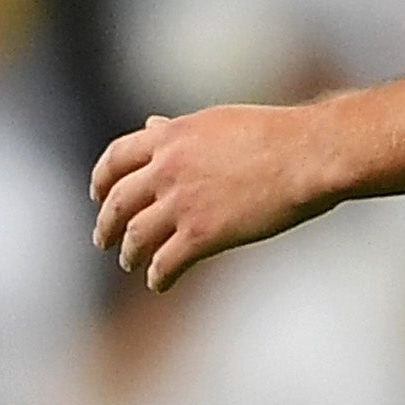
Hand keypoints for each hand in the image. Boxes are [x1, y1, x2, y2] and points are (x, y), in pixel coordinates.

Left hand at [90, 105, 342, 291]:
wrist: (306, 155)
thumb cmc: (272, 134)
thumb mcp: (214, 121)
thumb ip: (178, 129)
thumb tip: (151, 125)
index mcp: (169, 136)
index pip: (116, 158)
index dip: (101, 179)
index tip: (97, 195)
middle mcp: (166, 167)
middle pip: (117, 201)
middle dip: (106, 224)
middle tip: (102, 238)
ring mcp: (182, 202)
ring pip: (136, 235)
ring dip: (129, 253)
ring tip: (129, 263)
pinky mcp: (202, 234)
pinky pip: (165, 262)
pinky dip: (157, 276)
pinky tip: (158, 283)